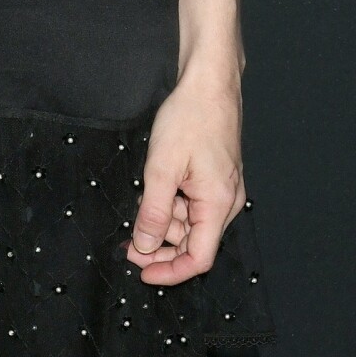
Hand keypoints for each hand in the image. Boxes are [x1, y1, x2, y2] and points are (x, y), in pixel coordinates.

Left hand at [128, 75, 244, 284]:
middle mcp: (227, 202)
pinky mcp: (216, 179)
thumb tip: (145, 247)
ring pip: (191, 225)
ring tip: (141, 201)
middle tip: (128, 242)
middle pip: (194, 244)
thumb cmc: (190, 118)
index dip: (169, 272)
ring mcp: (223, 190)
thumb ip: (153, 213)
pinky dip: (172, 206)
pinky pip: (193, 206)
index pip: (199, 259)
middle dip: (160, 247)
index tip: (142, 272)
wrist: (208, 84)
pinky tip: (155, 190)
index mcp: (218, 204)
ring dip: (163, 223)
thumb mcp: (160, 169)